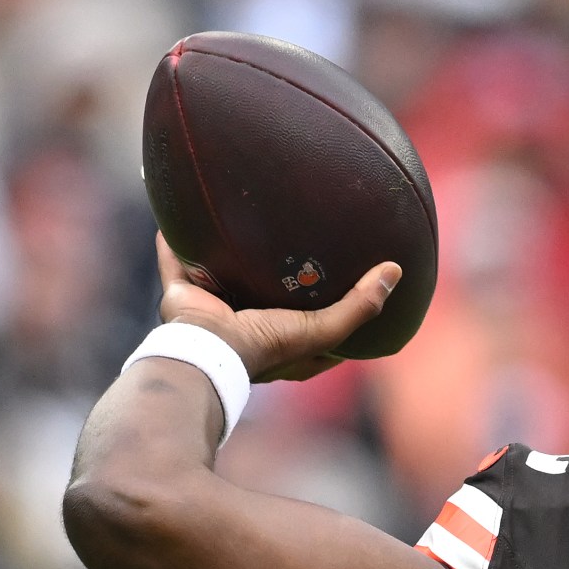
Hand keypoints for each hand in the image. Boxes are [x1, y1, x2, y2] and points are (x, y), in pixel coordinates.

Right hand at [156, 235, 401, 382]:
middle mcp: (248, 330)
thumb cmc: (266, 346)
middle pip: (268, 299)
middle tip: (299, 245)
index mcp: (282, 347)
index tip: (352, 285)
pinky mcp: (184, 296)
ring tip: (242, 224)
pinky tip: (176, 219)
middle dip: (280, 278)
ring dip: (228, 257)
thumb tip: (395, 271)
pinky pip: (176, 263)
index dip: (333, 310)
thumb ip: (360, 306)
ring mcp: (213, 312)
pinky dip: (173, 245)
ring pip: (223, 279)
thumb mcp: (323, 330)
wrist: (207, 350)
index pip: (315, 330)